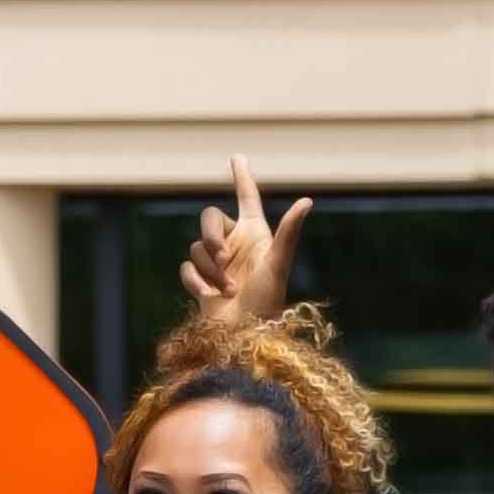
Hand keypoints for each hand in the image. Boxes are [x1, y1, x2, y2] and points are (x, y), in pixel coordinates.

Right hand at [182, 155, 313, 327]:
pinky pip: (186, 268)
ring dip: (211, 269)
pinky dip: (195, 282)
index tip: (237, 157)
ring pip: (196, 247)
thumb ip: (288, 232)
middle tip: (224, 259)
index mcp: (255, 234)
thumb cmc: (267, 301)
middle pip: (209, 218)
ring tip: (228, 290)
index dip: (241, 176)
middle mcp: (235, 243)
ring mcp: (216, 262)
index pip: (247, 197)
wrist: (245, 336)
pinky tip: (208, 296)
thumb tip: (307, 201)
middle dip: (212, 237)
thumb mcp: (278, 264)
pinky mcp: (200, 280)